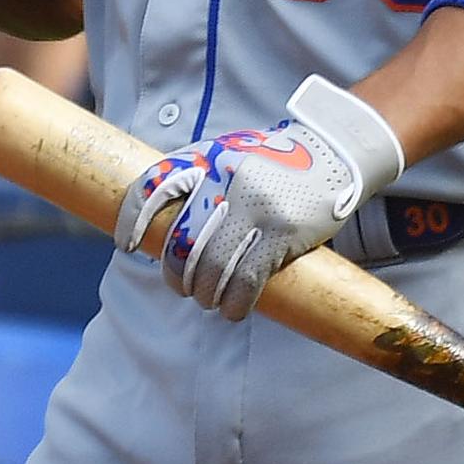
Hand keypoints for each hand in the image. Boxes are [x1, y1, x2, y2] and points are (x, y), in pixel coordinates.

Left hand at [115, 75, 405, 320]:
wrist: (335, 152)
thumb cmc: (277, 161)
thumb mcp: (232, 154)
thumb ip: (202, 179)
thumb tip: (164, 223)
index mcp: (209, 157)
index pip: (154, 187)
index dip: (133, 219)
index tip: (128, 244)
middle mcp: (227, 180)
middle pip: (181, 241)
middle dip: (174, 274)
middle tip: (180, 287)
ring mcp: (255, 206)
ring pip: (210, 266)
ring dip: (203, 293)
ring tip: (206, 300)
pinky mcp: (282, 232)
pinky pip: (246, 280)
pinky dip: (235, 303)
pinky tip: (233, 310)